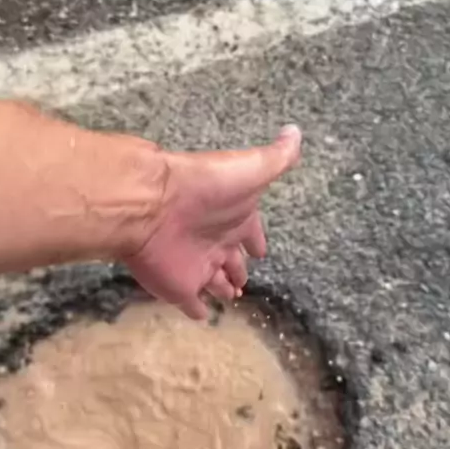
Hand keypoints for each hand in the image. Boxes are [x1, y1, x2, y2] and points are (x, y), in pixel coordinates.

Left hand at [121, 126, 301, 318]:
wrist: (154, 204)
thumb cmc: (205, 186)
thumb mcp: (251, 168)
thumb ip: (277, 157)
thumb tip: (296, 132)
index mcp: (234, 217)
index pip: (250, 233)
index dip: (256, 242)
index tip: (261, 251)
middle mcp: (215, 241)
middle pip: (231, 259)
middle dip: (238, 269)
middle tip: (244, 280)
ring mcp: (196, 265)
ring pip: (214, 281)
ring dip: (223, 288)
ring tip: (233, 295)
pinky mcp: (178, 287)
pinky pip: (190, 303)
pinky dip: (198, 310)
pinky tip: (204, 316)